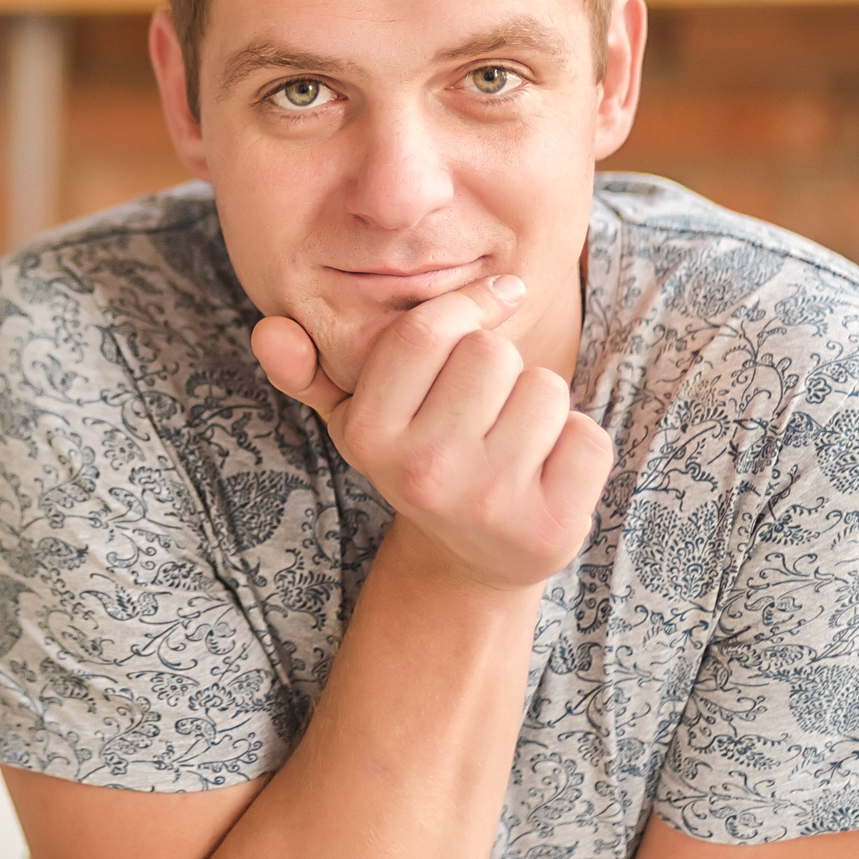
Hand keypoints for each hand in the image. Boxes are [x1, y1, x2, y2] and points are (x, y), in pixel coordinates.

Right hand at [251, 279, 610, 592]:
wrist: (473, 557)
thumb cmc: (421, 458)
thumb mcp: (359, 418)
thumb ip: (310, 370)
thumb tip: (270, 329)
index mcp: (369, 433)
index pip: (426, 328)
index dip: (469, 305)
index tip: (494, 300)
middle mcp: (422, 471)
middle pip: (491, 353)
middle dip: (501, 369)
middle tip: (484, 411)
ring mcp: (486, 503)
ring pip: (545, 390)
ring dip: (541, 407)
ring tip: (513, 443)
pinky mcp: (549, 527)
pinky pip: (588, 438)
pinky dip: (578, 448)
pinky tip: (548, 474)